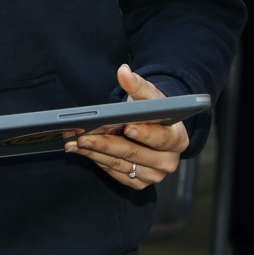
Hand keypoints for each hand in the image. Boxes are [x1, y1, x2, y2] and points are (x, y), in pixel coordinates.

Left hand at [65, 65, 188, 189]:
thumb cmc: (153, 110)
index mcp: (177, 139)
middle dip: (107, 144)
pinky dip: (98, 161)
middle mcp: (168, 161)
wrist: (154, 127)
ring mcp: (153, 175)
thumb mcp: (149, 95)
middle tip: (84, 136)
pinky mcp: (138, 182)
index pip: (160, 138)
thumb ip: (137, 84)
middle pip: (134, 153)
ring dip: (96, 153)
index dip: (144, 133)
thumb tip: (123, 71)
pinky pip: (115, 173)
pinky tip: (82, 150)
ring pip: (121, 164)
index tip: (127, 127)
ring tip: (76, 142)